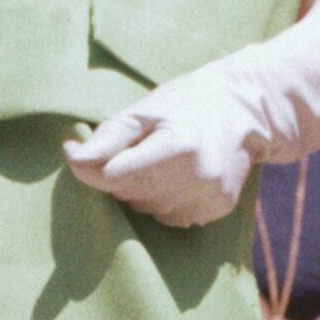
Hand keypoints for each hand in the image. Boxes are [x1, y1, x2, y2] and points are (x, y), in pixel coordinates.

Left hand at [64, 60, 266, 230]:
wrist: (247, 109)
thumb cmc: (188, 102)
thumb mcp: (144, 110)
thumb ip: (107, 138)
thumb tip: (71, 157)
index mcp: (178, 147)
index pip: (113, 175)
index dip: (93, 167)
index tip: (83, 153)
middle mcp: (199, 178)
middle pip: (128, 194)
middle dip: (121, 175)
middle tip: (138, 149)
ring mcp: (211, 197)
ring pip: (146, 210)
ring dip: (142, 191)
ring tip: (161, 160)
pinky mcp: (218, 209)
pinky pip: (170, 217)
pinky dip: (164, 201)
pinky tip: (178, 176)